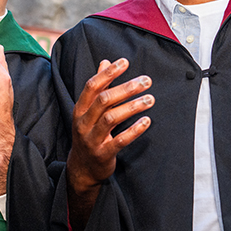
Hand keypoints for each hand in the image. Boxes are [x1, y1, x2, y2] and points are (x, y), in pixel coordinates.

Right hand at [67, 58, 153, 230]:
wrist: (82, 168)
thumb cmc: (88, 134)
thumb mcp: (88, 111)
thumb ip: (98, 87)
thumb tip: (105, 62)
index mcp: (79, 109)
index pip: (92, 86)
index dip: (108, 73)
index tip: (125, 62)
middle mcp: (83, 123)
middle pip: (104, 100)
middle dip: (126, 88)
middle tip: (146, 81)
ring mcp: (92, 139)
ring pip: (111, 118)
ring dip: (132, 107)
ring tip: (150, 99)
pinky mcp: (103, 154)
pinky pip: (120, 141)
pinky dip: (134, 130)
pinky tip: (147, 121)